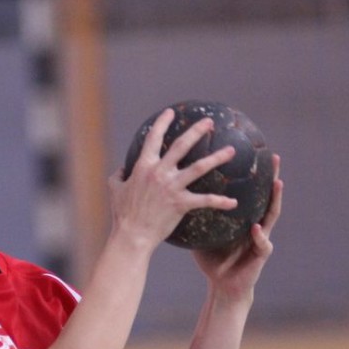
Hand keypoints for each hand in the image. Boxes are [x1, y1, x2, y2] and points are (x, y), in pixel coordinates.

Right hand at [108, 109, 239, 250]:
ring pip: (199, 167)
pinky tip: (233, 202)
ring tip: (231, 150)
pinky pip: (205, 200)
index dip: (162, 123)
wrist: (132, 235)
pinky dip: (220, 201)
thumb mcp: (115, 190)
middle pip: (182, 146)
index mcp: (143, 166)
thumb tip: (123, 168)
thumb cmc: (122, 214)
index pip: (153, 138)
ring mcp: (172, 187)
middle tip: (210, 122)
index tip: (170, 113)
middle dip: (197, 131)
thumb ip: (119, 175)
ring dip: (217, 158)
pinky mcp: (181, 203)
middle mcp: (160, 172)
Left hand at [193, 157, 282, 303]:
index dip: (252, 173)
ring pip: (272, 215)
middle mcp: (256, 223)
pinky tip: (256, 227)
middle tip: (274, 157)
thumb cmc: (212, 260)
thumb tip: (171, 193)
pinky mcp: (261, 256)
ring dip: (276, 199)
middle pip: (266, 196)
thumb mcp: (202, 232)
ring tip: (277, 183)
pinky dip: (260, 235)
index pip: (249, 190)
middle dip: (272, 176)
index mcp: (243, 217)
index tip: (252, 150)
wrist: (222, 286)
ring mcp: (261, 238)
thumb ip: (194, 213)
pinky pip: (263, 243)